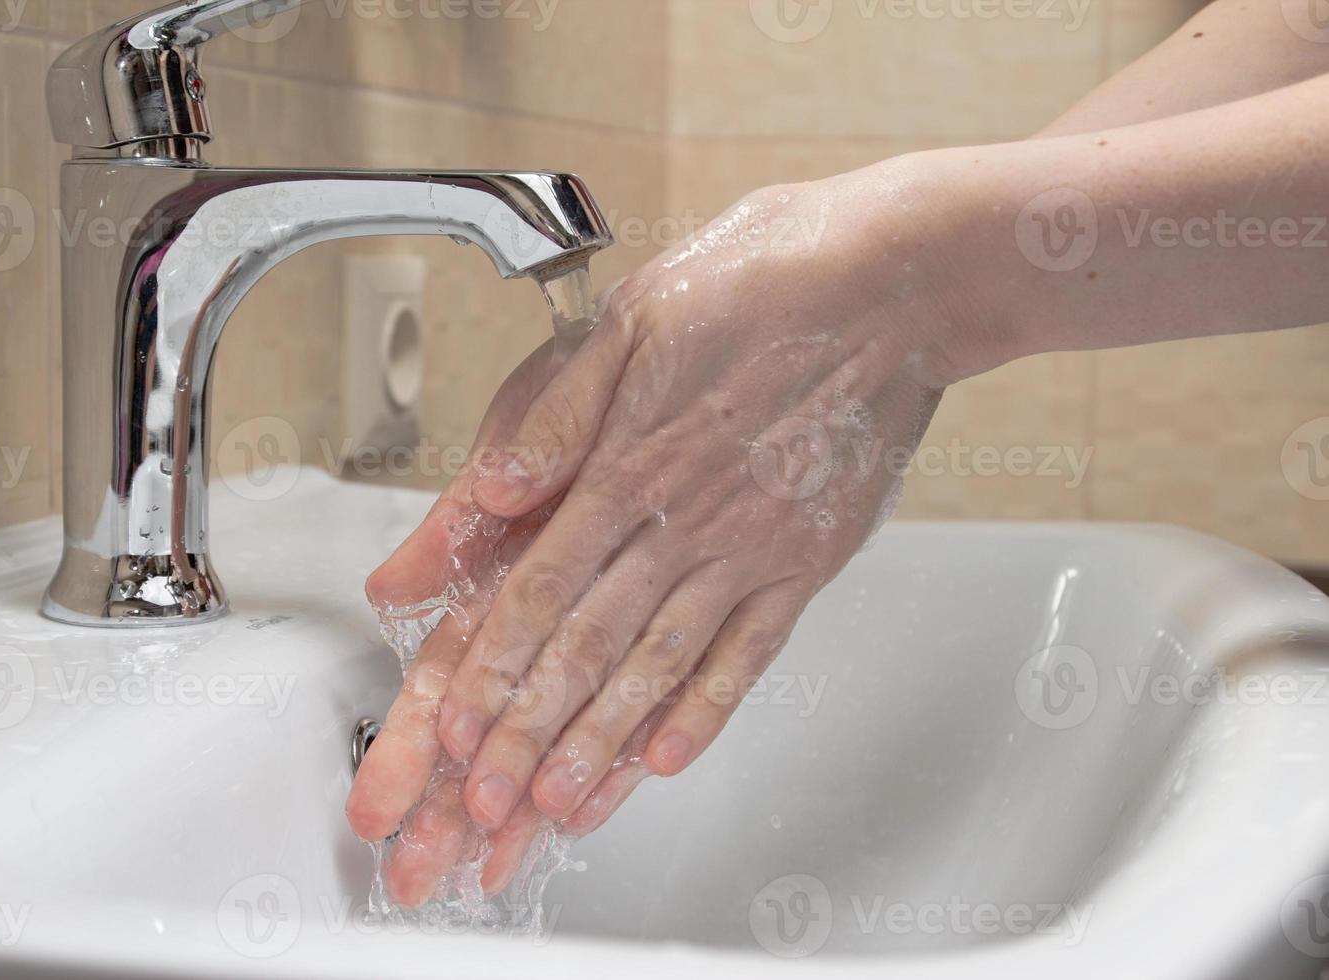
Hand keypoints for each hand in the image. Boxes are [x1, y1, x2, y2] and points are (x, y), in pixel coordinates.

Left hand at [349, 154, 987, 903]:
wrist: (896, 281)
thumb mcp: (633, 318)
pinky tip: (671, 758)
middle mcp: (684, 522)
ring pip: (660, 666)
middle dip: (528, 734)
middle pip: (588, 647)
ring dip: (605, 743)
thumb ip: (556, 415)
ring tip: (561, 808)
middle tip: (485, 807)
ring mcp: (751, 550)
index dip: (490, 668)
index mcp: (628, 463)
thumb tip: (490, 488)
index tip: (452, 734)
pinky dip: (708, 710)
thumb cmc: (763, 281)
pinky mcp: (808, 561)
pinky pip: (751, 653)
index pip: (538, 589)